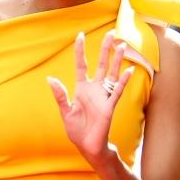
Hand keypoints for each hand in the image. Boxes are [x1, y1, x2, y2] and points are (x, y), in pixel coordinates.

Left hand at [47, 31, 134, 165]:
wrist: (87, 146)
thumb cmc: (77, 129)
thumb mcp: (65, 111)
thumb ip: (60, 95)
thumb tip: (50, 79)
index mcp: (81, 89)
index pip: (81, 65)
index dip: (80, 50)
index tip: (80, 35)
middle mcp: (94, 89)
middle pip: (100, 64)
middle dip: (105, 49)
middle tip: (110, 33)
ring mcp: (103, 96)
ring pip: (111, 74)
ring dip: (117, 60)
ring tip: (122, 45)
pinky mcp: (109, 106)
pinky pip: (117, 91)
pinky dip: (123, 81)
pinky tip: (129, 70)